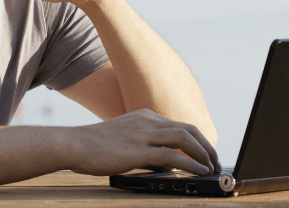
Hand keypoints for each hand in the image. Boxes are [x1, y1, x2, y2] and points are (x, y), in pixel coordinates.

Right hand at [65, 109, 221, 175]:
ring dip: (203, 154)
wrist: (72, 144)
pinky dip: (190, 164)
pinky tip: (198, 172)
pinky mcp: (137, 150)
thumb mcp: (124, 139)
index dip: (198, 139)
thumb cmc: (93, 146)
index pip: (180, 125)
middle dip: (207, 146)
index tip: (206, 153)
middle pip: (188, 129)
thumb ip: (145, 147)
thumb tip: (166, 163)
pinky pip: (172, 156)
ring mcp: (143, 135)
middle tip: (216, 162)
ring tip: (210, 168)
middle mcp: (147, 122)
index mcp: (145, 117)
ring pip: (184, 139)